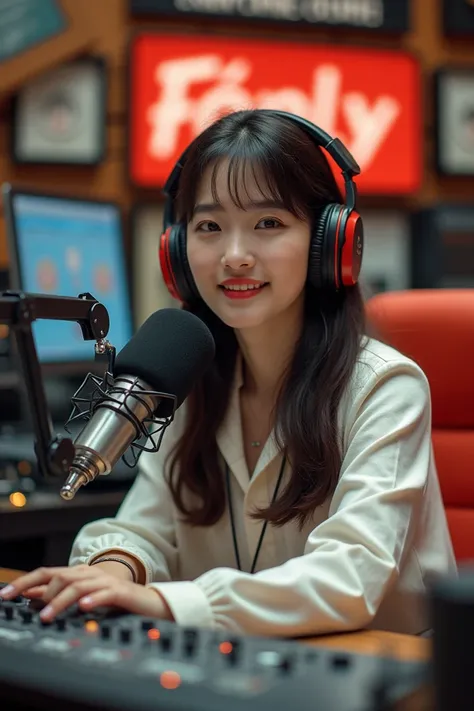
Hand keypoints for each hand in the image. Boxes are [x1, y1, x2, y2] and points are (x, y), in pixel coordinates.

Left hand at [0, 565, 172, 622]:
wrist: (150, 602)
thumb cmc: (116, 600)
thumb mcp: (84, 596)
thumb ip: (60, 594)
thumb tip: (31, 596)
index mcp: (80, 573)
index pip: (47, 573)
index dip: (25, 582)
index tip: (5, 594)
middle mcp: (91, 574)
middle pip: (61, 577)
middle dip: (44, 594)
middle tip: (36, 613)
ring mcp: (107, 581)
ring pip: (79, 586)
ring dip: (61, 600)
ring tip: (48, 615)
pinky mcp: (121, 592)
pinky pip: (105, 593)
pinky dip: (93, 599)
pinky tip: (84, 607)